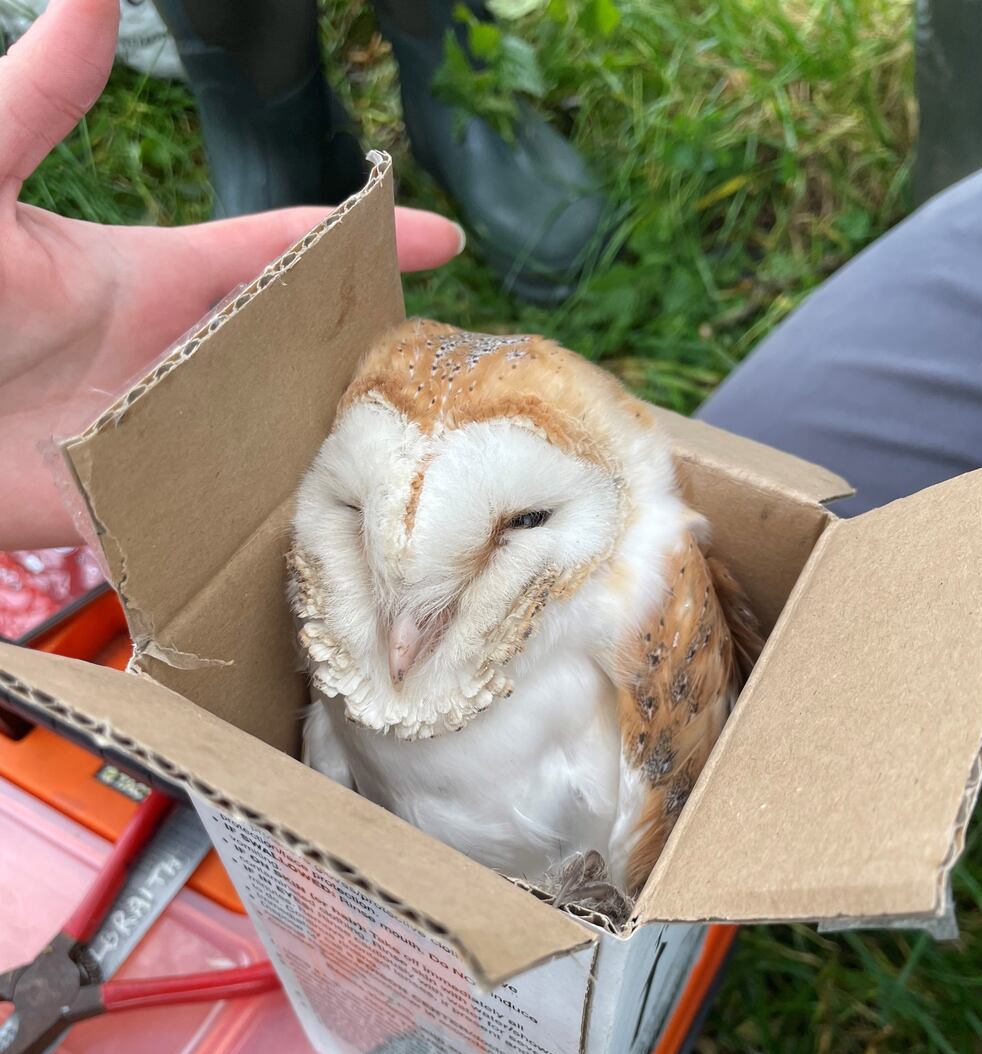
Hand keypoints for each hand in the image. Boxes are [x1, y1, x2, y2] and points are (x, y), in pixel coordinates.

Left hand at [0, 0, 463, 549]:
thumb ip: (40, 101)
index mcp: (162, 278)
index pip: (284, 249)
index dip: (363, 236)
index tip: (444, 237)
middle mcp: (181, 358)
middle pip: (300, 353)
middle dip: (372, 358)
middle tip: (454, 378)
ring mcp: (169, 434)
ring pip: (279, 437)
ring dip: (339, 448)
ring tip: (424, 468)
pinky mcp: (143, 504)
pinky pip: (226, 513)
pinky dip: (276, 524)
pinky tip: (336, 537)